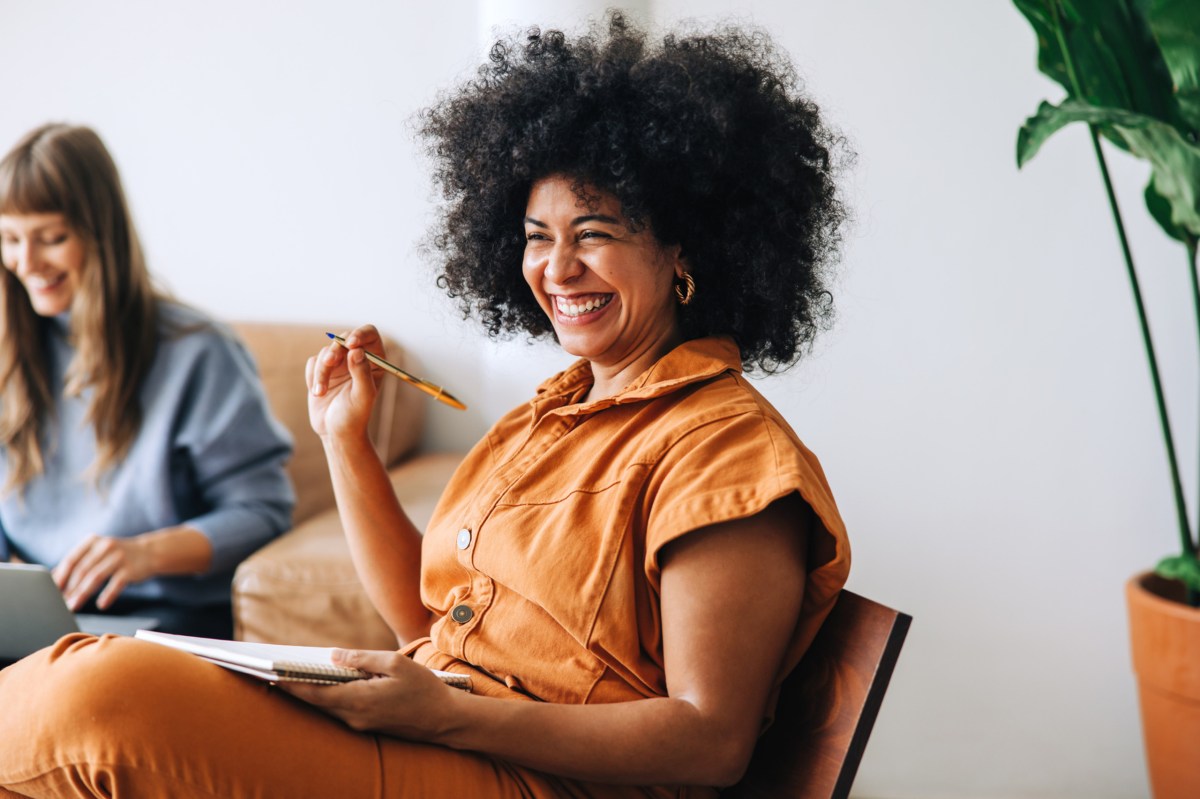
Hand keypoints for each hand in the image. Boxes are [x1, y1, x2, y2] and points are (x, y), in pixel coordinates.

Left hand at [53, 534, 154, 610]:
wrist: (149, 552)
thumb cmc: (117, 555)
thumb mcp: (98, 552)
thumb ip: (79, 562)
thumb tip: (54, 579)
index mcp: (93, 541)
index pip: (71, 560)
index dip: (60, 577)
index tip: (52, 591)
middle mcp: (105, 546)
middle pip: (82, 570)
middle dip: (70, 589)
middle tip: (62, 603)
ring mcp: (119, 557)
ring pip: (96, 577)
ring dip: (82, 594)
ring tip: (74, 606)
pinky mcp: (131, 569)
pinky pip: (116, 584)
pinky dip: (107, 595)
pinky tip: (101, 605)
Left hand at [279, 649, 458, 737]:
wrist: (445, 719)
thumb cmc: (423, 688)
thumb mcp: (395, 663)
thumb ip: (362, 658)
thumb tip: (334, 655)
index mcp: (359, 699)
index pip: (315, 693)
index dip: (291, 685)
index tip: (270, 675)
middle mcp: (355, 716)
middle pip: (316, 702)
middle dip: (293, 688)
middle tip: (271, 673)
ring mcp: (361, 724)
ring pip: (328, 707)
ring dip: (310, 693)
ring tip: (290, 676)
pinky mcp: (368, 725)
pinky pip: (341, 709)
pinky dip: (328, 697)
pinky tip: (324, 685)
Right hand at [306, 324, 385, 440]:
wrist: (335, 432)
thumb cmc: (354, 417)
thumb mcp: (362, 396)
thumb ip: (362, 372)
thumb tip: (356, 350)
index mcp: (375, 361)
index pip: (369, 334)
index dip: (360, 334)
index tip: (350, 344)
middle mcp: (358, 358)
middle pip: (344, 338)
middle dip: (335, 351)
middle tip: (329, 363)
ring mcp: (340, 363)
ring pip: (326, 352)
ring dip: (321, 371)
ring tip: (320, 392)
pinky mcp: (323, 370)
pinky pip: (313, 362)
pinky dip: (313, 376)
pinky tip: (318, 393)